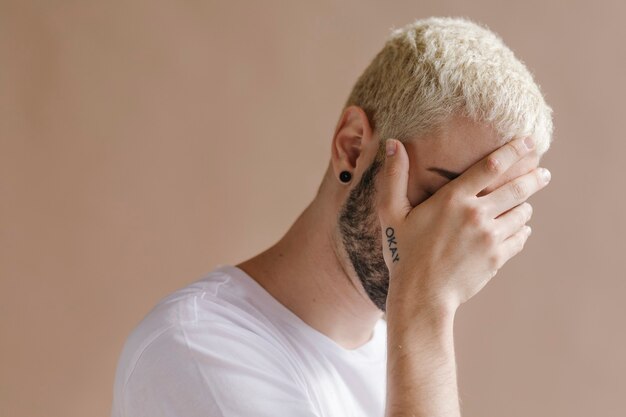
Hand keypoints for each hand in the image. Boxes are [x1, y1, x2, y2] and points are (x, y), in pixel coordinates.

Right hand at [377, 136, 550, 312]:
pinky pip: (521, 237)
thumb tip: (392, 143)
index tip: (529, 142)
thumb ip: (394, 177)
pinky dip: (522, 230)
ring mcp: (490, 237)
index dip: (514, 150)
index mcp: (453, 199)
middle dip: (535, 177)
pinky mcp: (497, 258)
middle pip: (518, 188)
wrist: (421, 294)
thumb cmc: (402, 252)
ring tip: (523, 205)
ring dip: (525, 206)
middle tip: (543, 173)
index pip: (491, 166)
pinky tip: (518, 229)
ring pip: (522, 213)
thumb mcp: (391, 213)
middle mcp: (476, 214)